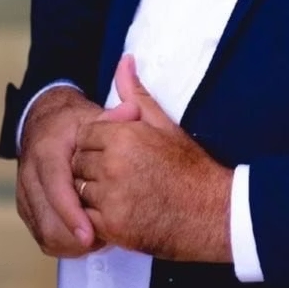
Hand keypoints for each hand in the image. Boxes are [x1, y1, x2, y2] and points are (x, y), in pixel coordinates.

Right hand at [17, 86, 108, 256]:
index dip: (72, 215)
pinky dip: (65, 242)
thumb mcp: (93, 116)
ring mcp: (26, 193)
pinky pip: (43, 235)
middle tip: (105, 238)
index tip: (90, 235)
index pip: (56, 189)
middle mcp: (31, 174)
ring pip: (44, 233)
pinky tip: (87, 235)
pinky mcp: (27, 207)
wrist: (45, 122)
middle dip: (75, 237)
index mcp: (47, 151)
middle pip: (47, 221)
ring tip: (100, 237)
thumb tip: (132, 111)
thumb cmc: (73, 123)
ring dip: (72, 243)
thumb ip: (113, 118)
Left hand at [71, 55, 233, 261]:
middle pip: (78, 163)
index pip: (84, 135)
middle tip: (115, 174)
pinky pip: (85, 218)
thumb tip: (124, 61)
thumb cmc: (189, 166)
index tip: (112, 152)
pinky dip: (95, 216)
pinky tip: (118, 211)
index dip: (96, 143)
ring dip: (91, 193)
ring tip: (117, 193)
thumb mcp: (164, 123)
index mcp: (124, 136)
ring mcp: (111, 198)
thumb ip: (136, 94)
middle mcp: (112, 165)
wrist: (210, 210)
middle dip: (90, 167)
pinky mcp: (112, 226)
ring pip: (79, 191)